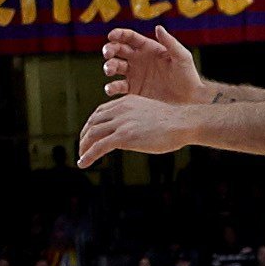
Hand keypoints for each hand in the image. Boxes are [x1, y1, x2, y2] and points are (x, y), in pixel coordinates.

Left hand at [77, 92, 197, 167]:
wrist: (183, 123)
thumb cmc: (172, 122)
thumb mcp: (148, 114)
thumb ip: (134, 119)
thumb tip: (128, 133)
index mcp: (125, 102)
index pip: (100, 112)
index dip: (91, 124)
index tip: (89, 134)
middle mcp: (119, 110)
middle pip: (93, 122)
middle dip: (84, 136)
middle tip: (82, 147)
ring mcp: (121, 123)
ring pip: (92, 134)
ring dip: (84, 147)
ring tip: (82, 157)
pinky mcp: (124, 137)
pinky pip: (99, 147)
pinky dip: (88, 155)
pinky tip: (83, 163)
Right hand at [99, 25, 206, 106]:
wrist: (190, 98)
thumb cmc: (188, 74)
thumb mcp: (182, 56)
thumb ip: (170, 42)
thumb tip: (158, 27)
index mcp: (148, 48)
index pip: (129, 37)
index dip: (118, 34)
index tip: (111, 36)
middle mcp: (138, 59)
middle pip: (117, 50)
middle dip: (109, 49)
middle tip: (108, 54)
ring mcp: (134, 74)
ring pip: (114, 66)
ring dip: (108, 66)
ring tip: (110, 70)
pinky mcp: (133, 90)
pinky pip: (118, 86)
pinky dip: (111, 87)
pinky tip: (110, 89)